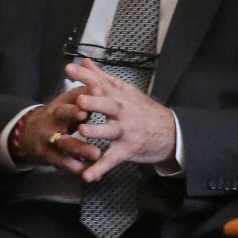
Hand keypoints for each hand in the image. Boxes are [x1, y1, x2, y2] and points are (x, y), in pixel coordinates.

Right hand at [8, 92, 96, 172]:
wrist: (27, 135)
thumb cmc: (57, 116)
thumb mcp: (67, 104)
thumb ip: (83, 97)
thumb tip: (101, 88)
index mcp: (60, 104)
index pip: (72, 95)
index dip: (84, 93)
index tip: (98, 90)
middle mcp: (52, 119)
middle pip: (61, 114)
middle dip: (72, 113)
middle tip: (85, 114)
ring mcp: (48, 138)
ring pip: (64, 142)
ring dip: (80, 148)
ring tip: (97, 154)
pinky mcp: (48, 156)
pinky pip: (62, 163)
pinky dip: (76, 168)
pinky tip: (89, 173)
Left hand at [68, 60, 178, 179]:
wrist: (168, 131)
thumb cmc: (141, 110)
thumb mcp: (125, 90)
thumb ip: (102, 77)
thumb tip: (85, 61)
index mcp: (120, 96)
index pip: (102, 83)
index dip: (86, 77)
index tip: (69, 69)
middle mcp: (124, 111)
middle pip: (108, 105)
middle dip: (95, 102)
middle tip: (80, 99)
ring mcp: (125, 131)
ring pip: (110, 130)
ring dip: (97, 130)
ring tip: (82, 130)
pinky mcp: (127, 149)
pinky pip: (111, 159)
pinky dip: (99, 168)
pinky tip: (86, 176)